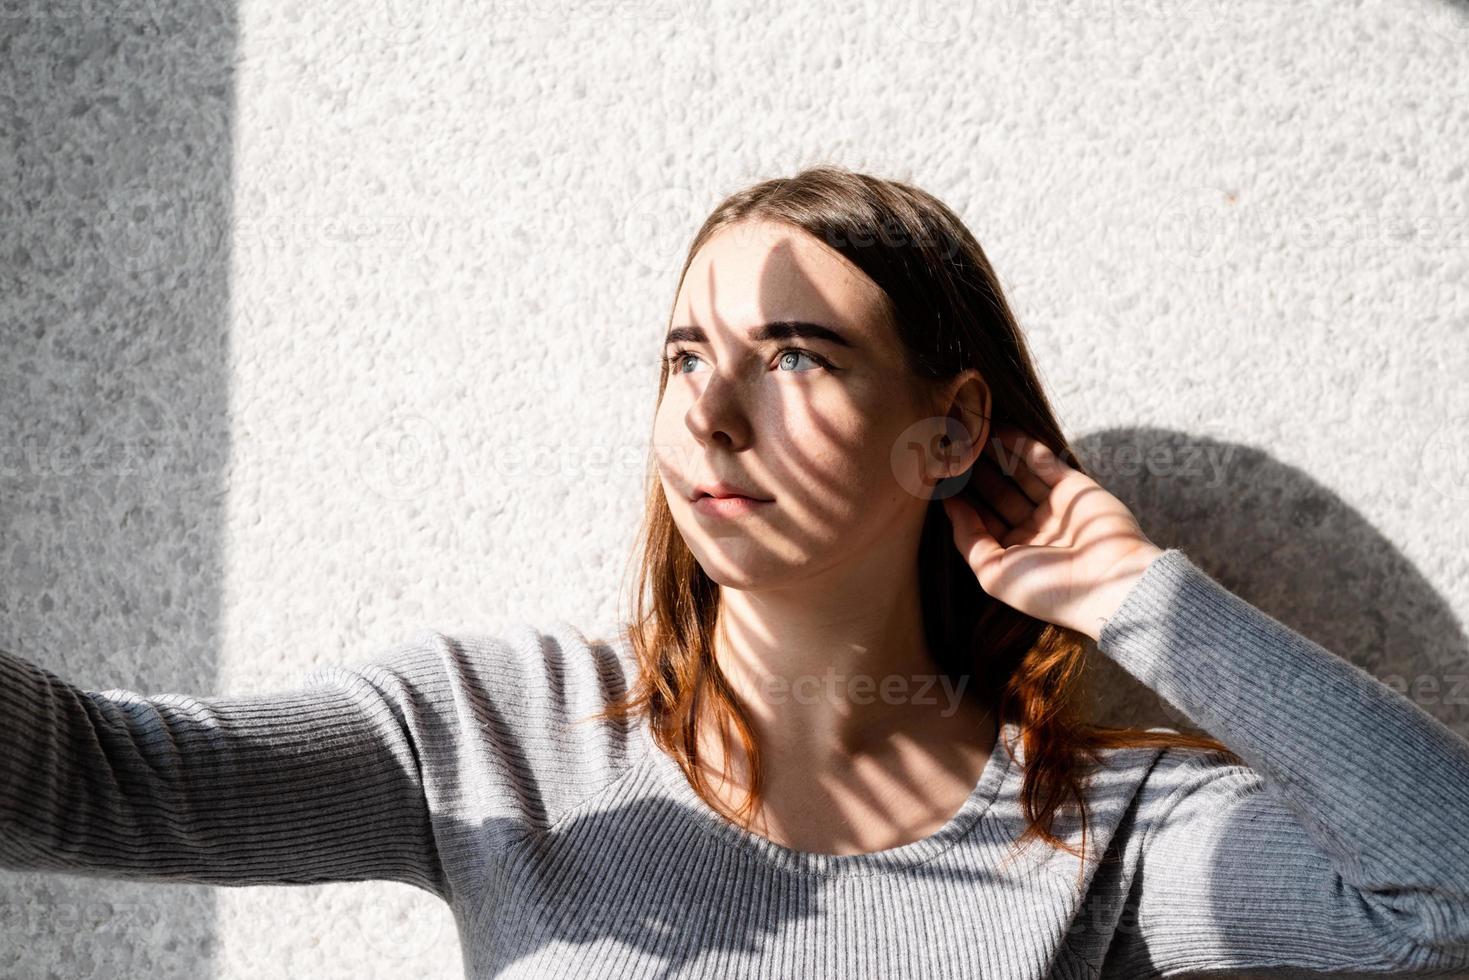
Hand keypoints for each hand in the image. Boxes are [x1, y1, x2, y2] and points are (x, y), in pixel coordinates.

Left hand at [940, 425, 1164, 642]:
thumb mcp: (993, 572)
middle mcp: (1034, 530)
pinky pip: (1043, 461)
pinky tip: (997, 432)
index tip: (935, 477)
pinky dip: (1021, 445)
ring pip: (1018, 474)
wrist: (1109, 583)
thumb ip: (968, 538)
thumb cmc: (1047, 587)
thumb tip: (949, 504)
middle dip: (974, 473)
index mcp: (1015, 554)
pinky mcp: (1074, 486)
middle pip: (997, 494)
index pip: (981, 520)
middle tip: (949, 449)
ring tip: (967, 435)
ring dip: (994, 455)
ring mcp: (1054, 507)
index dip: (961, 499)